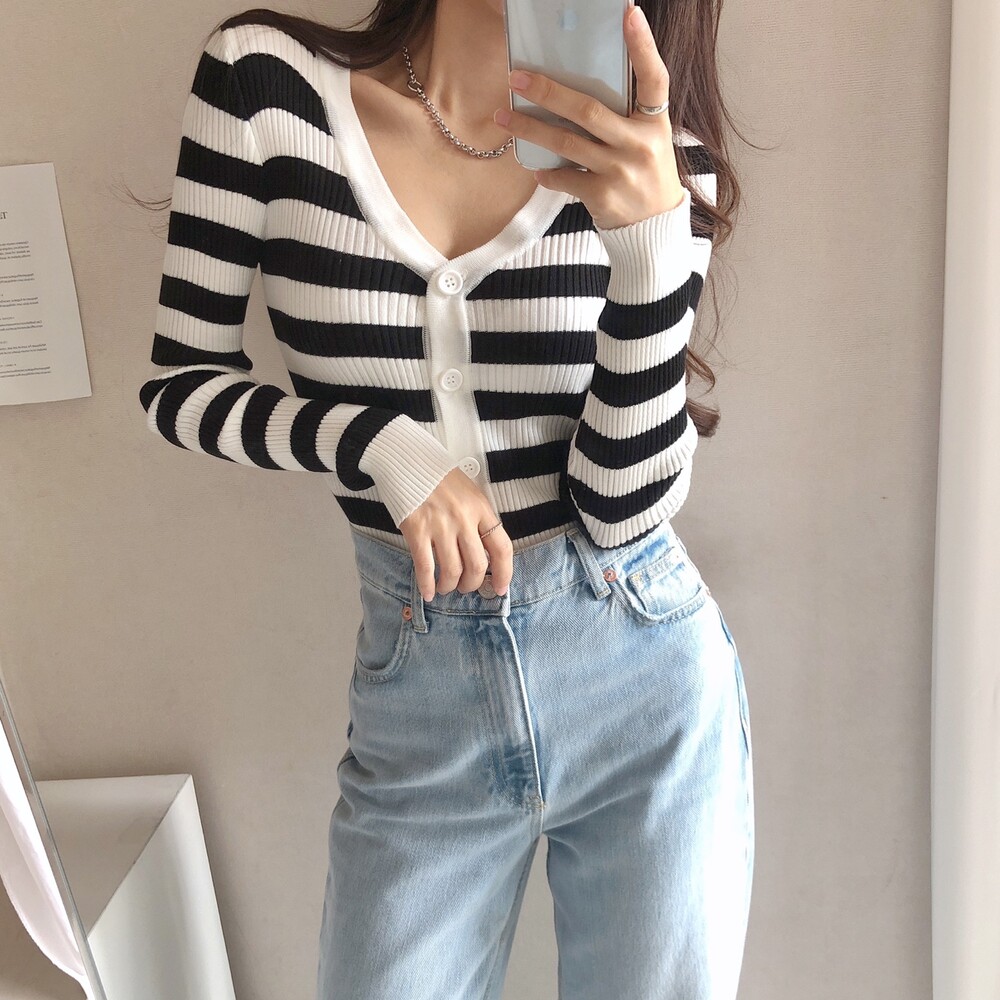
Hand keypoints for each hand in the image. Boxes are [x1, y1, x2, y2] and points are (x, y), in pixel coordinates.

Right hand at [399, 468, 513, 601]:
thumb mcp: (470, 493)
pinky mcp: (416, 530)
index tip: (499, 588)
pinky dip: (426, 584)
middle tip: (465, 587)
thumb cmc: (441, 479)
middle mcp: (464, 519)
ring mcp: (440, 525)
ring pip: (452, 570)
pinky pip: (425, 566)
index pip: (502, 548)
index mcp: (481, 508)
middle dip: (472, 584)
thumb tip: (484, 554)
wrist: (409, 461)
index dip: (504, 573)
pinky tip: (427, 592)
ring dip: (450, 586)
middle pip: (477, 565)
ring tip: (446, 587)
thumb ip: (478, 520)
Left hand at [492, 3, 685, 229]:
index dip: (643, 45)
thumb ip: (622, 115)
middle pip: (588, 110)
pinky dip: (545, 173)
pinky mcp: (603, 196)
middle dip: (548, 92)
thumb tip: (575, 87)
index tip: (629, 12)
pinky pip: (564, 178)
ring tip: (504, 117)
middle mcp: (639, 143)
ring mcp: (620, 170)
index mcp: (654, 122)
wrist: (653, 226)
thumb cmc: (644, 173)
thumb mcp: (646, 139)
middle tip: (517, 78)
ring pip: (566, 143)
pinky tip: (534, 168)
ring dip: (530, 129)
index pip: (653, 77)